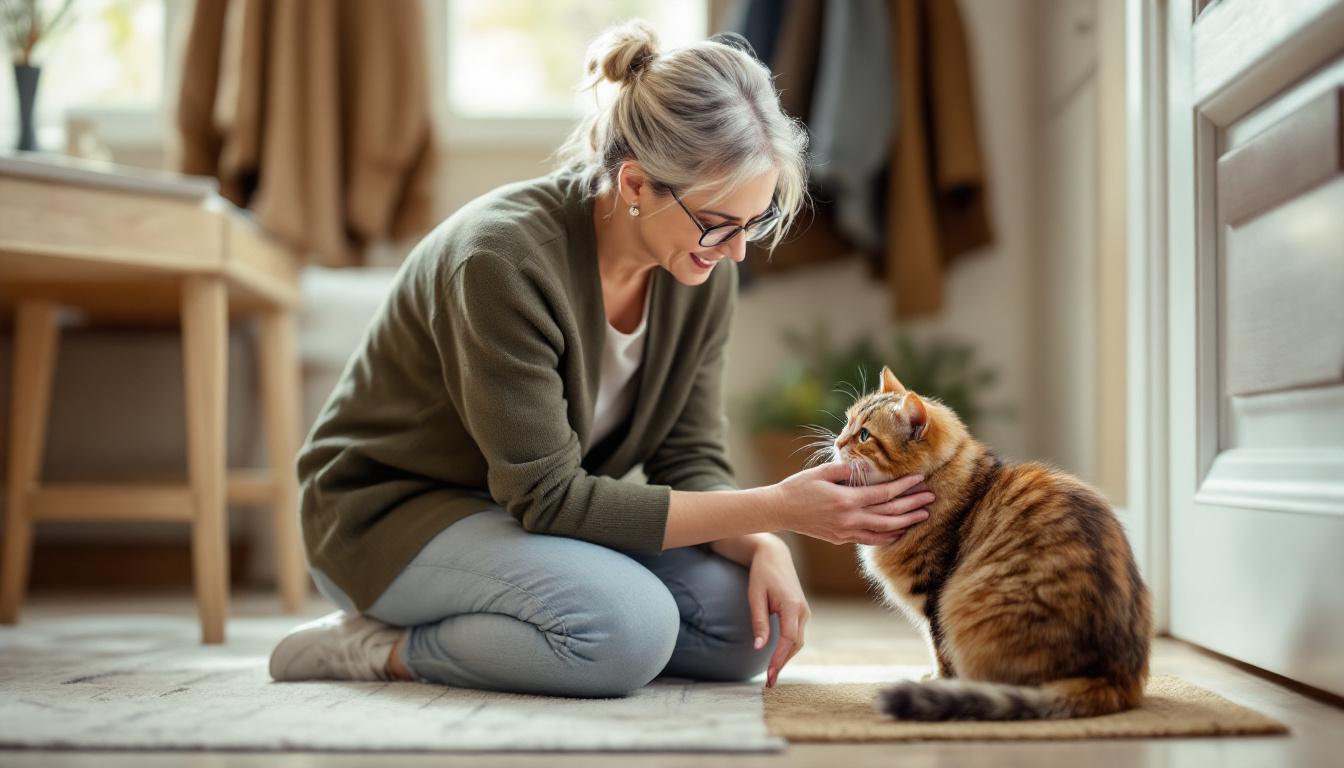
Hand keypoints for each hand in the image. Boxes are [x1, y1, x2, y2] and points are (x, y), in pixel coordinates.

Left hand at [747, 536, 808, 687]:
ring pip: (798, 641)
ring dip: (786, 658)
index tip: (769, 675)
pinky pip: (797, 634)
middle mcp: (802, 610)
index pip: (788, 640)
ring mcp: (804, 611)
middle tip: (769, 682)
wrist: (774, 555)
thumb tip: (759, 648)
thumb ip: (759, 622)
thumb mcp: (755, 596)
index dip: (778, 659)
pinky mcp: (801, 612)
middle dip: (783, 664)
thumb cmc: (762, 574)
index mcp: (791, 606)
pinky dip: (789, 648)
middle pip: (796, 645)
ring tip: (772, 674)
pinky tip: (778, 658)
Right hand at [766, 462, 933, 544]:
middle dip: (913, 505)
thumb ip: (845, 468)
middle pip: (890, 513)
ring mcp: (846, 531)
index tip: (920, 480)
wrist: (779, 511)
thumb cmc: (798, 487)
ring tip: (923, 515)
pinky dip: (887, 536)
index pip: (884, 494)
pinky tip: (899, 532)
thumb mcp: (821, 472)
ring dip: (906, 522)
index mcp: (846, 499)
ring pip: (884, 530)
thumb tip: (865, 466)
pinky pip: (870, 540)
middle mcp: (850, 518)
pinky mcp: (841, 539)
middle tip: (931, 498)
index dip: (904, 487)